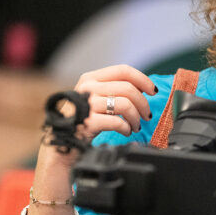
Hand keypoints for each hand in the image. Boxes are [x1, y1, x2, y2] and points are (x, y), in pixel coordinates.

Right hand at [36, 65, 156, 175]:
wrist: (62, 144)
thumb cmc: (83, 121)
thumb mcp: (95, 98)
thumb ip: (113, 90)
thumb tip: (143, 89)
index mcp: (90, 78)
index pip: (123, 70)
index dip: (142, 79)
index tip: (153, 91)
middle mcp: (87, 88)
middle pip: (128, 88)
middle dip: (143, 104)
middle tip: (146, 116)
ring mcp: (86, 104)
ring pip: (125, 104)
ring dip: (136, 118)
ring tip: (135, 126)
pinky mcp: (88, 122)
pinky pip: (118, 121)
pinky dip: (126, 128)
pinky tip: (126, 131)